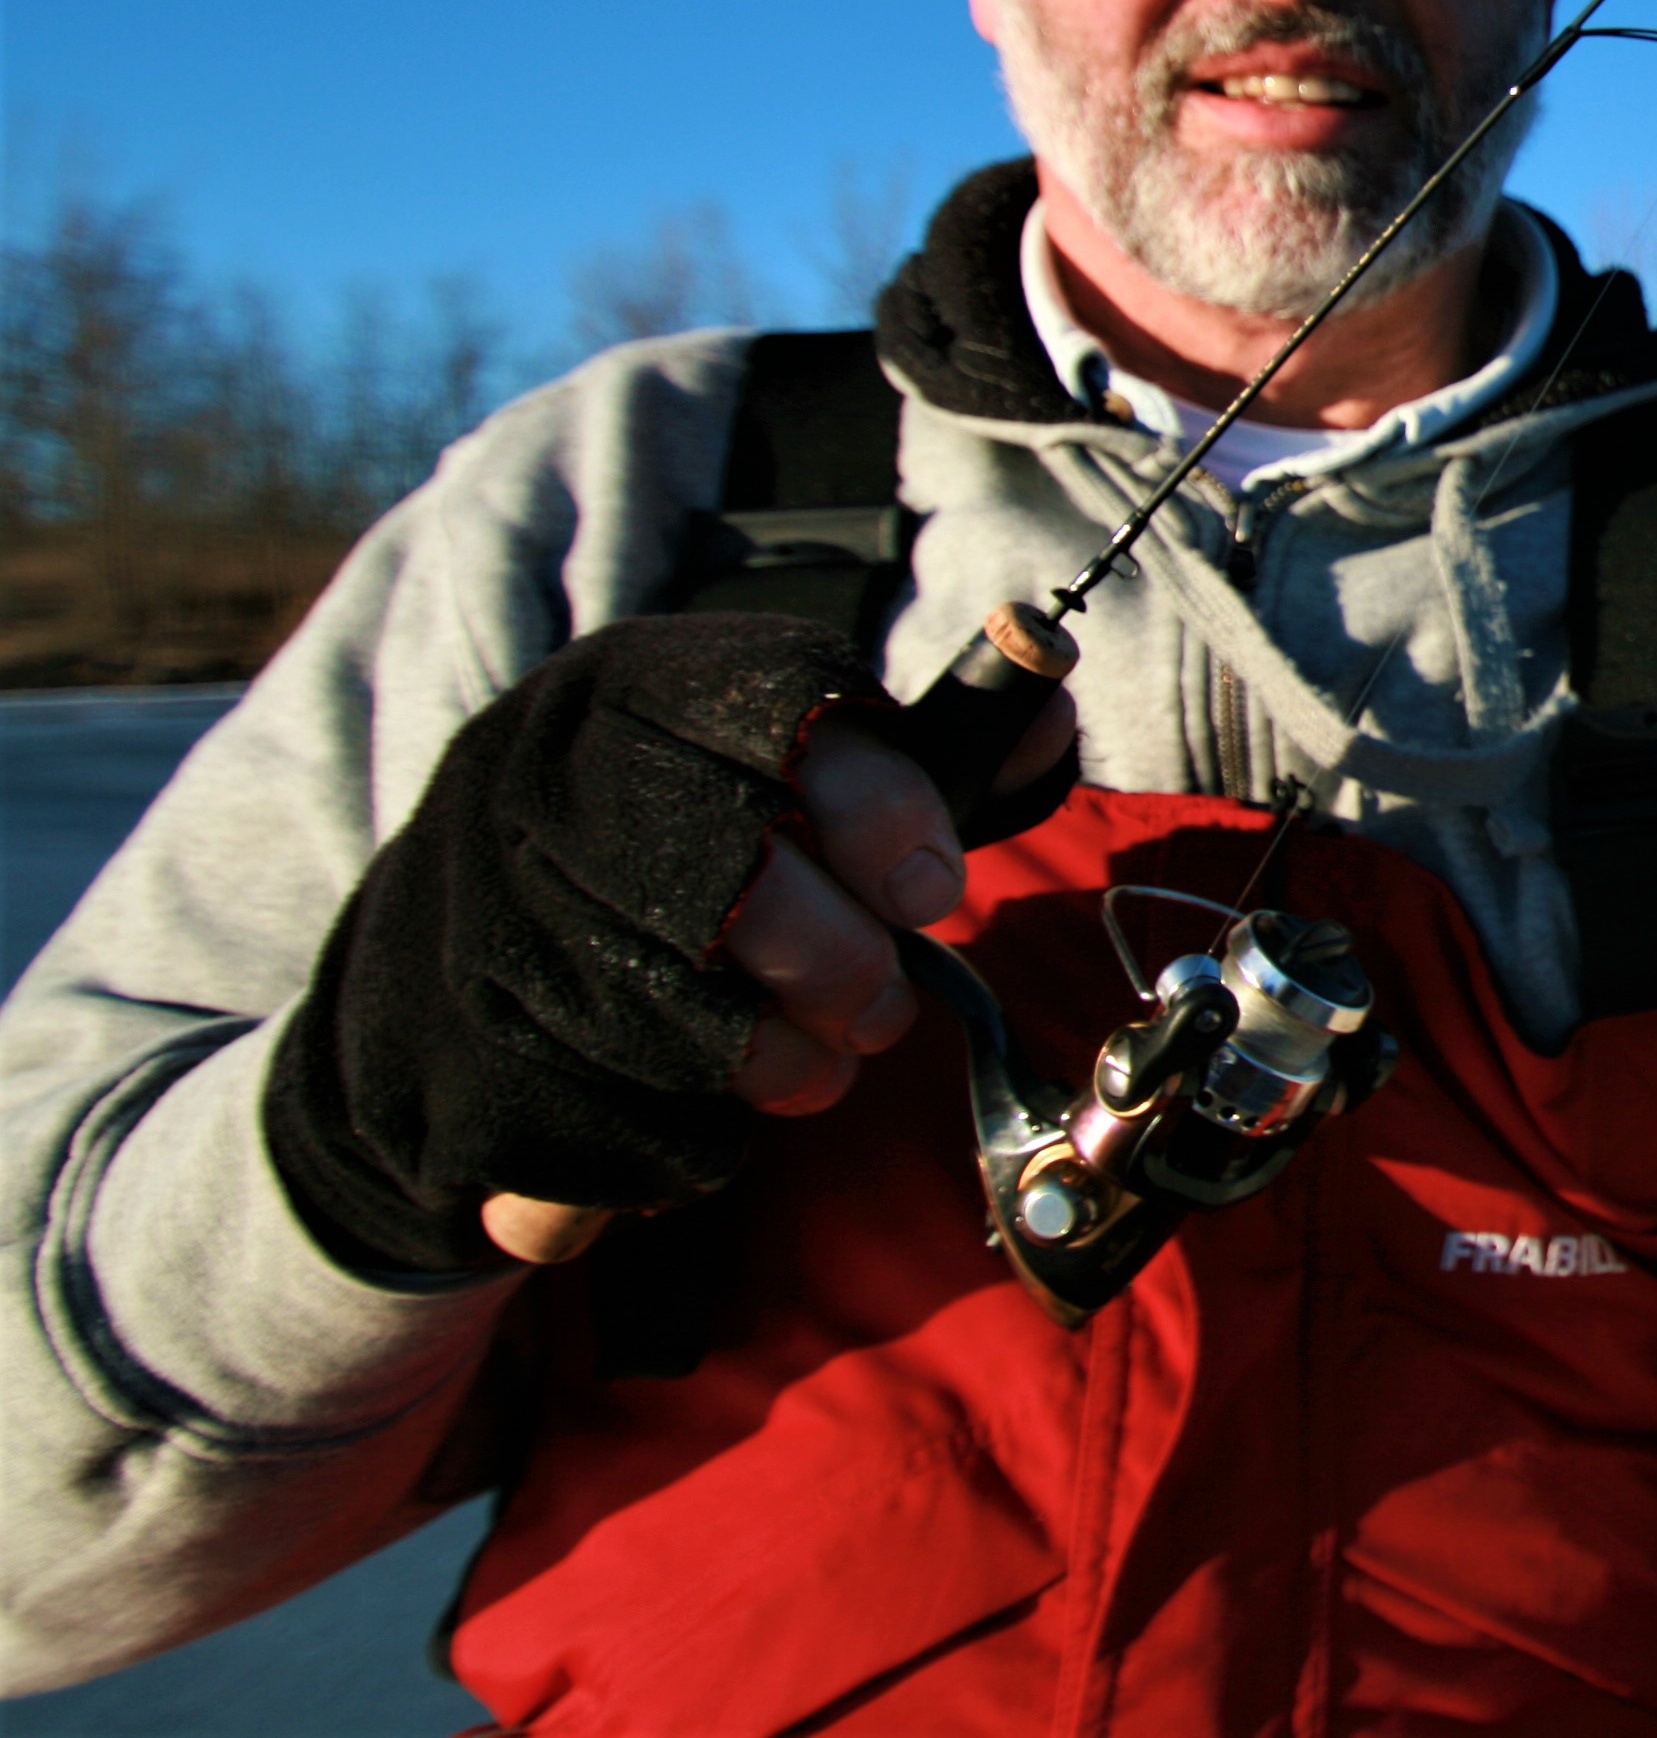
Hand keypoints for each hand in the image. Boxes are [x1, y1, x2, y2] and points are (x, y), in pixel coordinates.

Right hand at [268, 615, 1069, 1278]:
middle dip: (846, 966)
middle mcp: (539, 780)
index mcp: (634, 685)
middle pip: (741, 880)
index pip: (784, 710)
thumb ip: (918, 758)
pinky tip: (718, 1102)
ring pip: (687, 1019)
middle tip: (882, 1005)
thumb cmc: (671, 851)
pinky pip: (629, 1120)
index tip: (931, 888)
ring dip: (791, 1063)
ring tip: (818, 1060)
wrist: (445, 962)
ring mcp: (482, 915)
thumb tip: (1047, 709)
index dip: (886, 810)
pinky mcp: (464, 1055)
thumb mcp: (776, 771)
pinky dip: (704, 1134)